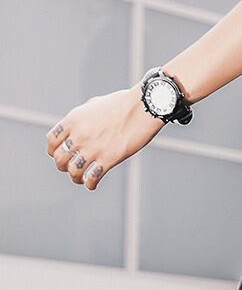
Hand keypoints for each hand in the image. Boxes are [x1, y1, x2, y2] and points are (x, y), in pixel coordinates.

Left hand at [45, 84, 163, 190]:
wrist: (141, 108)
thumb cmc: (121, 104)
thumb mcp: (93, 105)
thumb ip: (81, 118)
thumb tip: (77, 129)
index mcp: (73, 120)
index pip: (52, 141)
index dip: (53, 151)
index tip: (59, 154)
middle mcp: (80, 135)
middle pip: (60, 158)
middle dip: (62, 166)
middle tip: (69, 168)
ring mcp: (94, 148)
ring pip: (74, 171)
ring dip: (75, 178)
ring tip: (80, 179)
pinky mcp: (109, 159)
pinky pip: (93, 178)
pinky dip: (90, 184)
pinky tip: (92, 184)